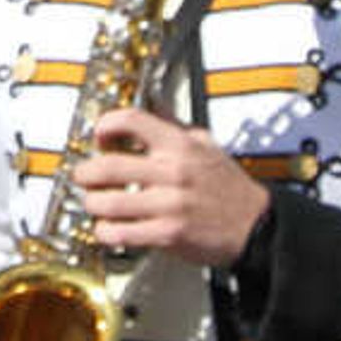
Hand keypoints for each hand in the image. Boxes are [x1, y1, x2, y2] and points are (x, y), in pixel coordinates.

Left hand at [69, 110, 268, 265]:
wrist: (256, 226)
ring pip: (107, 203)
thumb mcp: (205, 145)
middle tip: (84, 177)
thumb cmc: (229, 188)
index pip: (130, 120)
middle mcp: (172, 172)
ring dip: (92, 204)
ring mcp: (169, 205)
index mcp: (179, 145)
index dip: (104, 127)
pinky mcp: (167, 235)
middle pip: (106, 166)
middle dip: (85, 174)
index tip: (99, 139)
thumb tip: (153, 105)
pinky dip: (105, 232)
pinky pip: (120, 233)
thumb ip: (175, 126)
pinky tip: (109, 228)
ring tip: (96, 204)